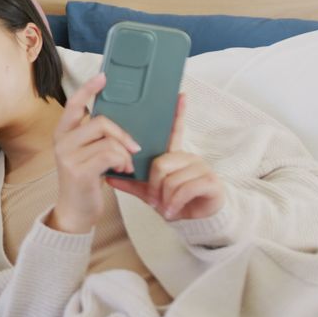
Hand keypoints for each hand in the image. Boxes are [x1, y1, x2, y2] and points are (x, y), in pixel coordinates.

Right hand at [47, 73, 141, 233]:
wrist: (75, 212)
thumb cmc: (86, 181)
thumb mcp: (86, 154)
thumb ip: (95, 137)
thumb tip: (119, 120)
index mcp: (63, 133)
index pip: (74, 104)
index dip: (88, 89)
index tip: (103, 77)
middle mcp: (62, 141)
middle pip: (101, 121)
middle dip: (123, 134)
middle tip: (135, 147)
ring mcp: (68, 156)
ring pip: (108, 140)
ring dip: (124, 153)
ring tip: (127, 164)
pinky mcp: (79, 171)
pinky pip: (109, 155)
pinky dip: (122, 161)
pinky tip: (123, 170)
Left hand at [107, 95, 225, 220]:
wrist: (194, 221)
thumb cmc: (173, 201)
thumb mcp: (149, 191)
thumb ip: (131, 182)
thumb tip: (108, 176)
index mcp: (174, 155)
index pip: (175, 131)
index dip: (178, 113)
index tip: (180, 95)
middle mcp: (188, 157)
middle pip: (160, 163)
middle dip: (153, 186)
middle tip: (154, 199)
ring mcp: (200, 168)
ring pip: (171, 178)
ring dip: (164, 197)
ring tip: (165, 207)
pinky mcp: (209, 181)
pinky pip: (184, 189)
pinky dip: (174, 203)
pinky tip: (173, 211)